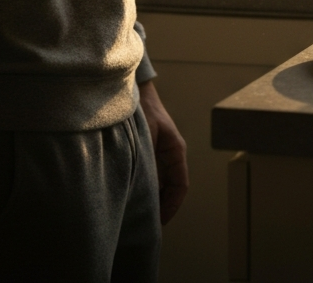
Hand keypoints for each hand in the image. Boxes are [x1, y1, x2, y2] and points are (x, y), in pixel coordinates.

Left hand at [138, 79, 187, 224]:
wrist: (132, 90)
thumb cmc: (140, 110)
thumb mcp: (144, 138)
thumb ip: (146, 162)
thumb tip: (144, 189)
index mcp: (176, 150)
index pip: (180, 185)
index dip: (172, 206)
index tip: (160, 221)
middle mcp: (171, 153)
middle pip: (172, 187)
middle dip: (162, 205)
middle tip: (147, 222)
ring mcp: (162, 151)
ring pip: (163, 181)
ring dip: (154, 196)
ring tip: (139, 211)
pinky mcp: (151, 149)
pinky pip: (153, 174)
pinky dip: (148, 186)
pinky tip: (134, 193)